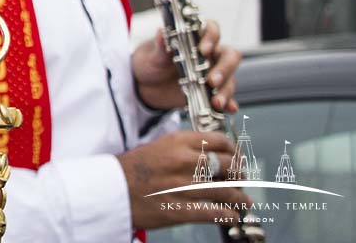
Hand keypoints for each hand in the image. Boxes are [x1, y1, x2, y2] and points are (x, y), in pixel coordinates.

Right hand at [119, 131, 251, 228]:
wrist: (111, 190)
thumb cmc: (133, 169)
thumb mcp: (158, 147)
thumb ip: (184, 148)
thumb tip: (212, 155)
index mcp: (177, 142)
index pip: (219, 141)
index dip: (233, 150)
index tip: (236, 157)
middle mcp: (183, 161)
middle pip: (227, 165)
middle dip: (239, 174)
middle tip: (241, 179)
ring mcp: (183, 186)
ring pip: (226, 191)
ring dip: (240, 197)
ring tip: (244, 201)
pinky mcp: (180, 209)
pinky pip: (215, 212)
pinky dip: (228, 214)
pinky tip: (232, 214)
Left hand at [132, 21, 241, 112]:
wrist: (145, 84)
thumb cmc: (151, 61)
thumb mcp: (152, 54)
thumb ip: (160, 45)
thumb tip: (162, 32)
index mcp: (195, 39)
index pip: (212, 30)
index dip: (211, 37)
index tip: (203, 50)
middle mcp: (208, 55)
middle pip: (229, 56)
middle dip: (224, 68)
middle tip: (211, 80)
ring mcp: (211, 74)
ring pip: (229, 78)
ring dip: (225, 90)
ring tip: (216, 101)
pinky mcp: (210, 92)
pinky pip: (226, 97)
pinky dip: (229, 103)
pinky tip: (228, 108)